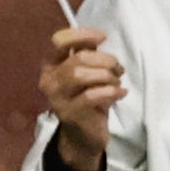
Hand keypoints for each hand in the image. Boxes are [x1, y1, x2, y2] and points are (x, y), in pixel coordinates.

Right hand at [39, 28, 125, 169]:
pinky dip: (111, 91)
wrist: (84, 135)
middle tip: (118, 70)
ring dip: (107, 75)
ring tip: (117, 82)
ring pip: (80, 75)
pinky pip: (91, 95)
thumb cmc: (88, 99)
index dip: (82, 35)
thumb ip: (88, 54)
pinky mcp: (69, 114)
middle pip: (77, 58)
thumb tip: (97, 37)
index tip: (102, 38)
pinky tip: (121, 93)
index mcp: (51, 67)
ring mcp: (57, 99)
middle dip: (105, 60)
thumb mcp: (88, 73)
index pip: (59, 42)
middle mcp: (49, 81)